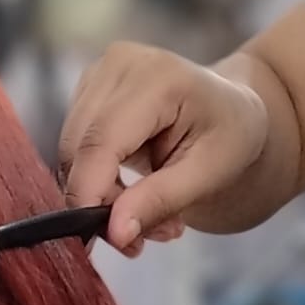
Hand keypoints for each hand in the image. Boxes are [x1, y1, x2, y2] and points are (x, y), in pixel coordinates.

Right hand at [59, 44, 270, 251]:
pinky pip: (76, 145)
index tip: (103, 240)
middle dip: (102, 203)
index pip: (102, 141)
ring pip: (72, 151)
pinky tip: (133, 192)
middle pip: (80, 148)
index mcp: (158, 77)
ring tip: (149, 217)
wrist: (232, 108)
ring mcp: (101, 70)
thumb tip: (115, 233)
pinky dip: (97, 178)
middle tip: (140, 241)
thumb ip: (161, 200)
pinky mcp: (90, 86)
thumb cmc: (231, 135)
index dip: (91, 194)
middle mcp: (120, 63)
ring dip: (100, 195)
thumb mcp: (210, 174)